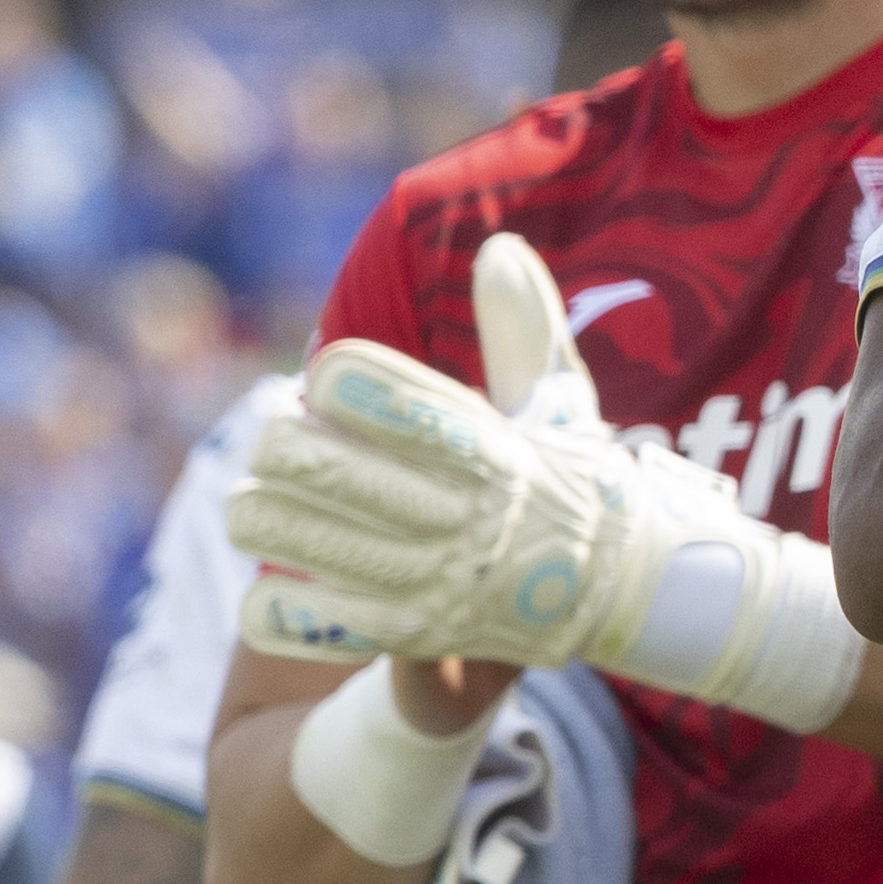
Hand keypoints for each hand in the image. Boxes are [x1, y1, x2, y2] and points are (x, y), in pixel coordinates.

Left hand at [232, 236, 855, 727]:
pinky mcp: (413, 634)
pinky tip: (277, 584)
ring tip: (256, 506)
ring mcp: (436, 578)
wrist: (626, 595)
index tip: (328, 382)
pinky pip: (307, 617)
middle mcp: (462, 514)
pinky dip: (276, 604)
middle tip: (278, 444)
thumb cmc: (576, 485)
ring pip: (297, 538)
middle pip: (316, 462)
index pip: (382, 396)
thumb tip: (499, 249)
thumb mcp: (562, 406)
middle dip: (280, 446)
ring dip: (261, 518)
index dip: (338, 382)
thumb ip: (523, 329)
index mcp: (492, 448)